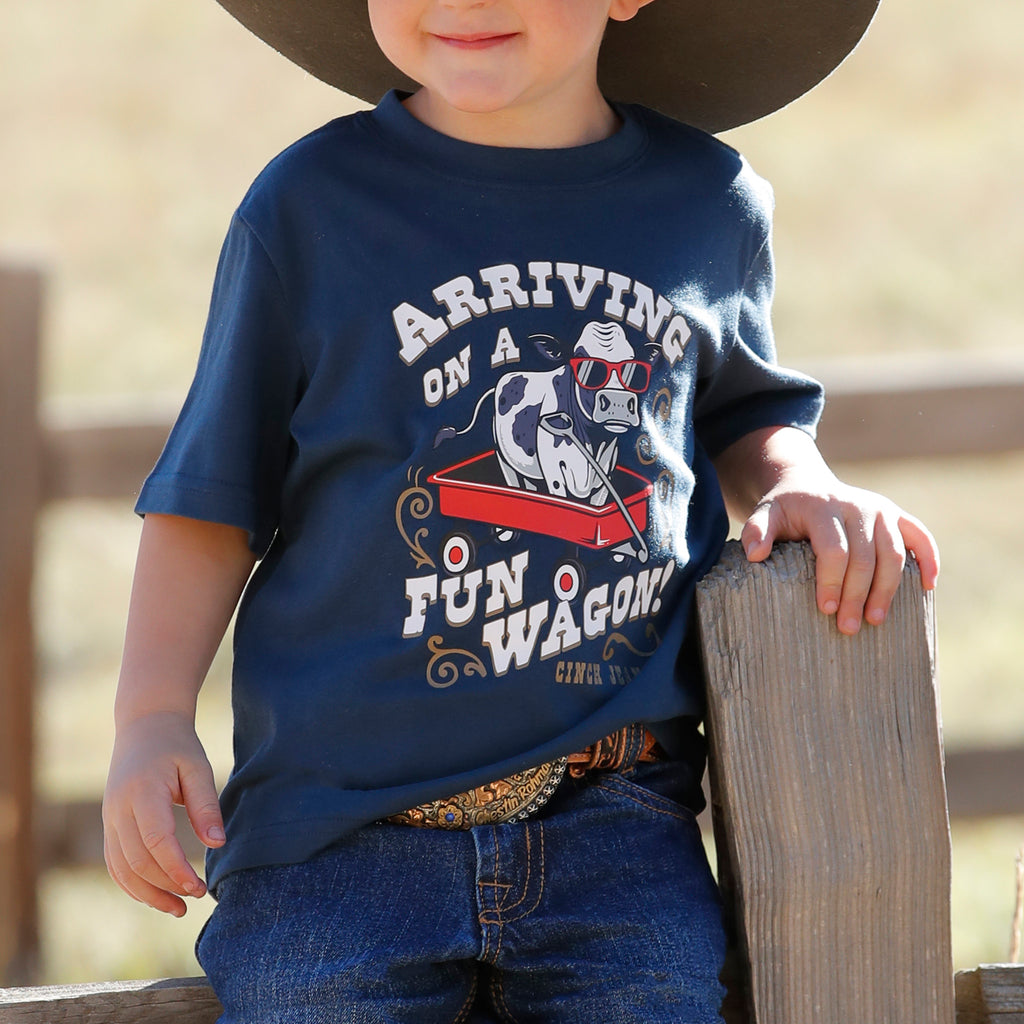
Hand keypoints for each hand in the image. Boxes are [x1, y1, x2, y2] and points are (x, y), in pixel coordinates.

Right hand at [102, 711, 224, 916]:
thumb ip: (205, 805)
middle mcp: (118, 809)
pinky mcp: (110, 825)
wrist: (144, 726)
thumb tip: (217, 844)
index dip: (175, 869)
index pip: (156, 840)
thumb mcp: (197, 767)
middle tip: (196, 896)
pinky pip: (116, 863)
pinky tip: (157, 895)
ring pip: (122, 868)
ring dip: (147, 893)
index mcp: (142, 791)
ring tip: (178, 908)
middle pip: (137, 860)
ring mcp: (109, 818)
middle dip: (165, 885)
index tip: (198, 887)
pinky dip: (133, 884)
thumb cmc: (176, 746)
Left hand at [741, 472, 939, 635]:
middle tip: (849, 627)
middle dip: (858, 594)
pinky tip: (929, 587)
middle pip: (865, 557)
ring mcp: (881, 509)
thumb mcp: (764, 515)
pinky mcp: (897, 515)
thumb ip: (757, 532)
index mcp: (824, 507)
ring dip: (889, 589)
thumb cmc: (784, 510)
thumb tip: (755, 556)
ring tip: (876, 619)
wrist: (806, 485)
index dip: (832, 581)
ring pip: (895, 553)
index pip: (834, 549)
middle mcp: (857, 506)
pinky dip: (930, 559)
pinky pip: (920, 536)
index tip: (826, 609)